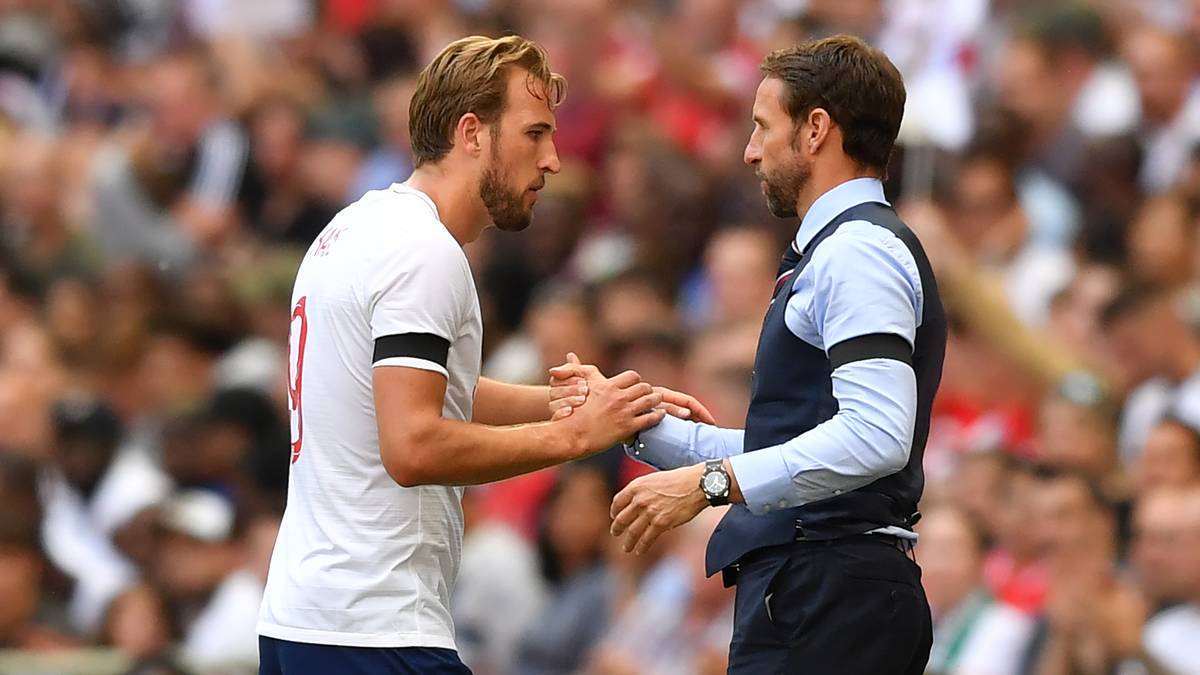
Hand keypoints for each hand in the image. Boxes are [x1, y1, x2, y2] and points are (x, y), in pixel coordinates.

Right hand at [549, 353, 588, 420]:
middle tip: (585, 391)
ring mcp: (554, 410)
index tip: (583, 381)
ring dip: (568, 401)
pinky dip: (561, 414)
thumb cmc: (588, 391)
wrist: (593, 413)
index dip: (571, 380)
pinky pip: (554, 418)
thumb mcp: (586, 377)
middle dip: (570, 390)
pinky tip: (570, 412)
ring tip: (582, 401)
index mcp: (558, 384)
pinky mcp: (556, 423)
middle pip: (554, 392)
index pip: (557, 380)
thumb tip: (570, 355)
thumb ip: (576, 368)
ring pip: (553, 405)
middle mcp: (554, 397)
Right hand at [551, 353, 715, 423]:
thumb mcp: (576, 387)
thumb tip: (571, 355)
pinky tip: (660, 416)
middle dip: (648, 391)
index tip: (637, 385)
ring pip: (650, 401)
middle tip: (651, 394)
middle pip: (644, 388)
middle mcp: (619, 397)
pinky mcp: (628, 427)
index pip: (632, 376)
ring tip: (659, 403)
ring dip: (657, 402)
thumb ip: (578, 370)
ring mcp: (625, 412)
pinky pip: (650, 419)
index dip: (636, 381)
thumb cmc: (570, 411)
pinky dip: (657, 416)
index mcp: (608, 386)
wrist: (570, 434)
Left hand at [610, 463, 707, 554]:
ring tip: (626, 548)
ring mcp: (649, 513)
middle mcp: (640, 500)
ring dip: (628, 542)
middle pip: (622, 518)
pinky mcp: (661, 524)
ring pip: (632, 532)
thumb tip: (638, 500)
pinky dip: (642, 547)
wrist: (697, 485)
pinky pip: (647, 539)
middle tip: (615, 533)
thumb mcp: (655, 479)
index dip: (614, 510)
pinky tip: (639, 551)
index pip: (618, 501)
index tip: (614, 516)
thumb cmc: (680, 479)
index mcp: (636, 486)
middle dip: (617, 528)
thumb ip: (643, 490)